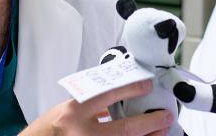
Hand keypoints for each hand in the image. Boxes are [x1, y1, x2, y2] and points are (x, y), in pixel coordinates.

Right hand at [21, 79, 172, 135]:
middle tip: (166, 116)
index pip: (107, 96)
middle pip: (124, 130)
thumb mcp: (69, 108)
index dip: (131, 89)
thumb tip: (122, 97)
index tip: (147, 85)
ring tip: (161, 130)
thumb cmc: (49, 128)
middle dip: (150, 123)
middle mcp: (82, 133)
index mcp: (74, 112)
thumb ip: (94, 103)